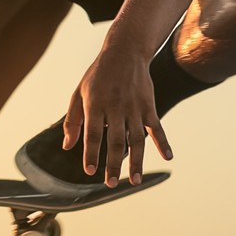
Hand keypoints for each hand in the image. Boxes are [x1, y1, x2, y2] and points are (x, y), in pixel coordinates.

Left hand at [65, 47, 170, 186]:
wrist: (125, 51)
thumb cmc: (98, 75)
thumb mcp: (79, 93)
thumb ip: (73, 121)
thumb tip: (68, 146)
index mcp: (95, 103)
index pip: (92, 133)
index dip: (91, 153)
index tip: (90, 172)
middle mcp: (115, 106)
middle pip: (114, 140)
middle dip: (112, 164)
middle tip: (110, 184)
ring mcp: (134, 106)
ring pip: (136, 139)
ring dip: (136, 161)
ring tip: (133, 180)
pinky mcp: (149, 105)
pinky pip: (156, 127)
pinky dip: (163, 142)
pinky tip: (167, 157)